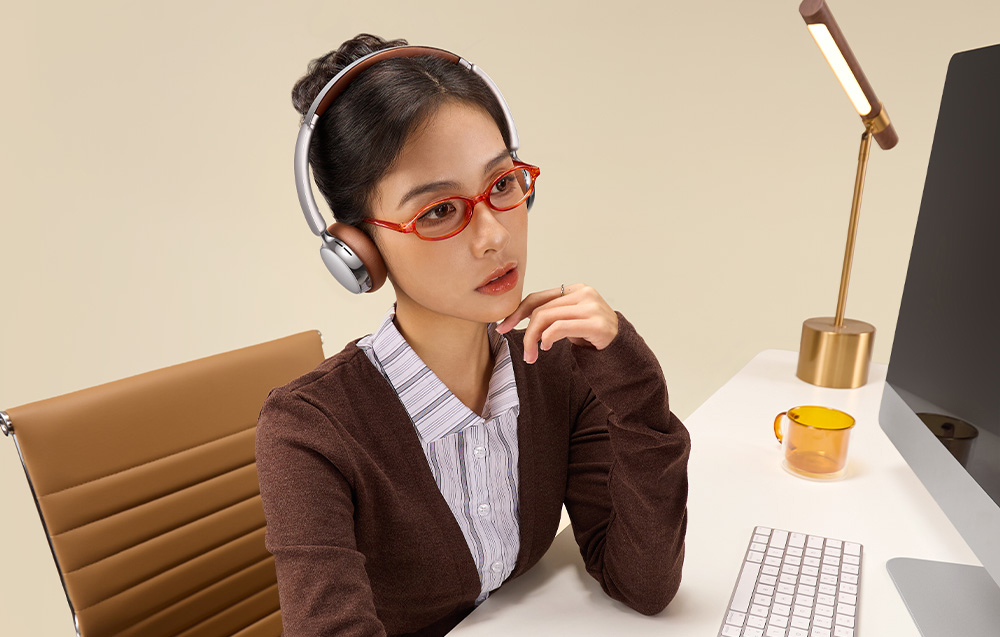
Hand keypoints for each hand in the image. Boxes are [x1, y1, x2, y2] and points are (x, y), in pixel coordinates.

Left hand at [495, 284, 618, 363]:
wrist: (621, 349)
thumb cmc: (592, 335)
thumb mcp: (569, 320)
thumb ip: (550, 313)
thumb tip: (516, 317)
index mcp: (575, 289)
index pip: (538, 297)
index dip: (517, 312)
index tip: (503, 326)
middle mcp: (584, 293)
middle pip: (541, 310)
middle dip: (525, 332)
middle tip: (524, 351)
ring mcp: (591, 307)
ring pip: (547, 318)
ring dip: (533, 339)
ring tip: (533, 354)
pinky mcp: (595, 323)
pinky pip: (560, 328)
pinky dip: (547, 338)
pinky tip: (546, 347)